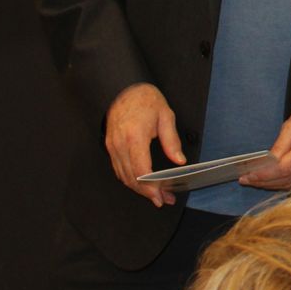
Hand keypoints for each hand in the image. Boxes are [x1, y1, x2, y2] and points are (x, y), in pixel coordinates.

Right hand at [105, 82, 185, 207]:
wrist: (123, 88)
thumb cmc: (146, 99)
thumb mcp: (166, 116)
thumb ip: (171, 140)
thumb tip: (180, 161)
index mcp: (135, 136)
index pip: (141, 171)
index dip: (151, 187)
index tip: (161, 196)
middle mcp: (120, 144)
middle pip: (131, 178)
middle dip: (147, 193)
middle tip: (163, 201)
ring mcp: (113, 146)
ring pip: (123, 176)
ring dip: (139, 189)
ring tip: (156, 195)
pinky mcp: (110, 146)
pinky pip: (119, 169)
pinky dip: (130, 179)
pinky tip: (143, 184)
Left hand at [241, 102, 290, 190]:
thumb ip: (279, 145)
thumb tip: (265, 163)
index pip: (283, 168)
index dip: (264, 175)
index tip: (248, 175)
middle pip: (287, 179)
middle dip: (264, 182)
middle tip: (246, 180)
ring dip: (272, 186)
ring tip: (256, 181)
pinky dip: (285, 186)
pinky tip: (273, 182)